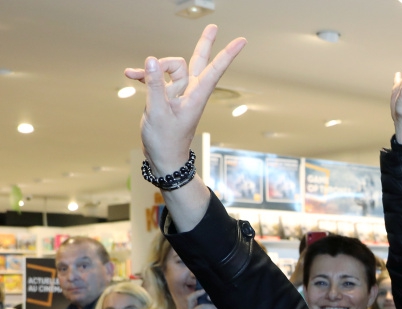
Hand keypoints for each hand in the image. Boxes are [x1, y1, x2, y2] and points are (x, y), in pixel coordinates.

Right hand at [125, 24, 246, 176]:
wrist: (164, 159)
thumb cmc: (165, 140)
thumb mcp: (156, 112)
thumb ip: (154, 85)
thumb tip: (152, 60)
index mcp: (196, 96)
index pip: (214, 69)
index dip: (227, 54)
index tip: (242, 41)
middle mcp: (190, 91)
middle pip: (197, 61)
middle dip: (204, 44)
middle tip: (214, 27)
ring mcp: (178, 93)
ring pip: (170, 69)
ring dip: (152, 69)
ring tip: (134, 75)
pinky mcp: (166, 97)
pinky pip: (157, 79)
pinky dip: (145, 76)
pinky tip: (131, 75)